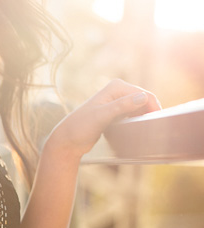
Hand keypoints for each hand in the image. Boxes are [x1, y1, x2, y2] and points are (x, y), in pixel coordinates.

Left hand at [45, 79, 160, 160]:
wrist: (68, 140)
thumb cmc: (81, 127)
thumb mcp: (102, 116)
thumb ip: (121, 106)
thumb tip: (142, 97)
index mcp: (116, 87)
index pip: (144, 94)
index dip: (154, 107)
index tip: (159, 123)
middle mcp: (118, 90)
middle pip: (144, 100)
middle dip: (150, 112)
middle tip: (156, 130)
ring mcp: (117, 101)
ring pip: (139, 108)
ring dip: (144, 118)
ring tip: (148, 131)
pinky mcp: (115, 112)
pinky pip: (133, 115)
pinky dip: (137, 121)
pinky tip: (137, 131)